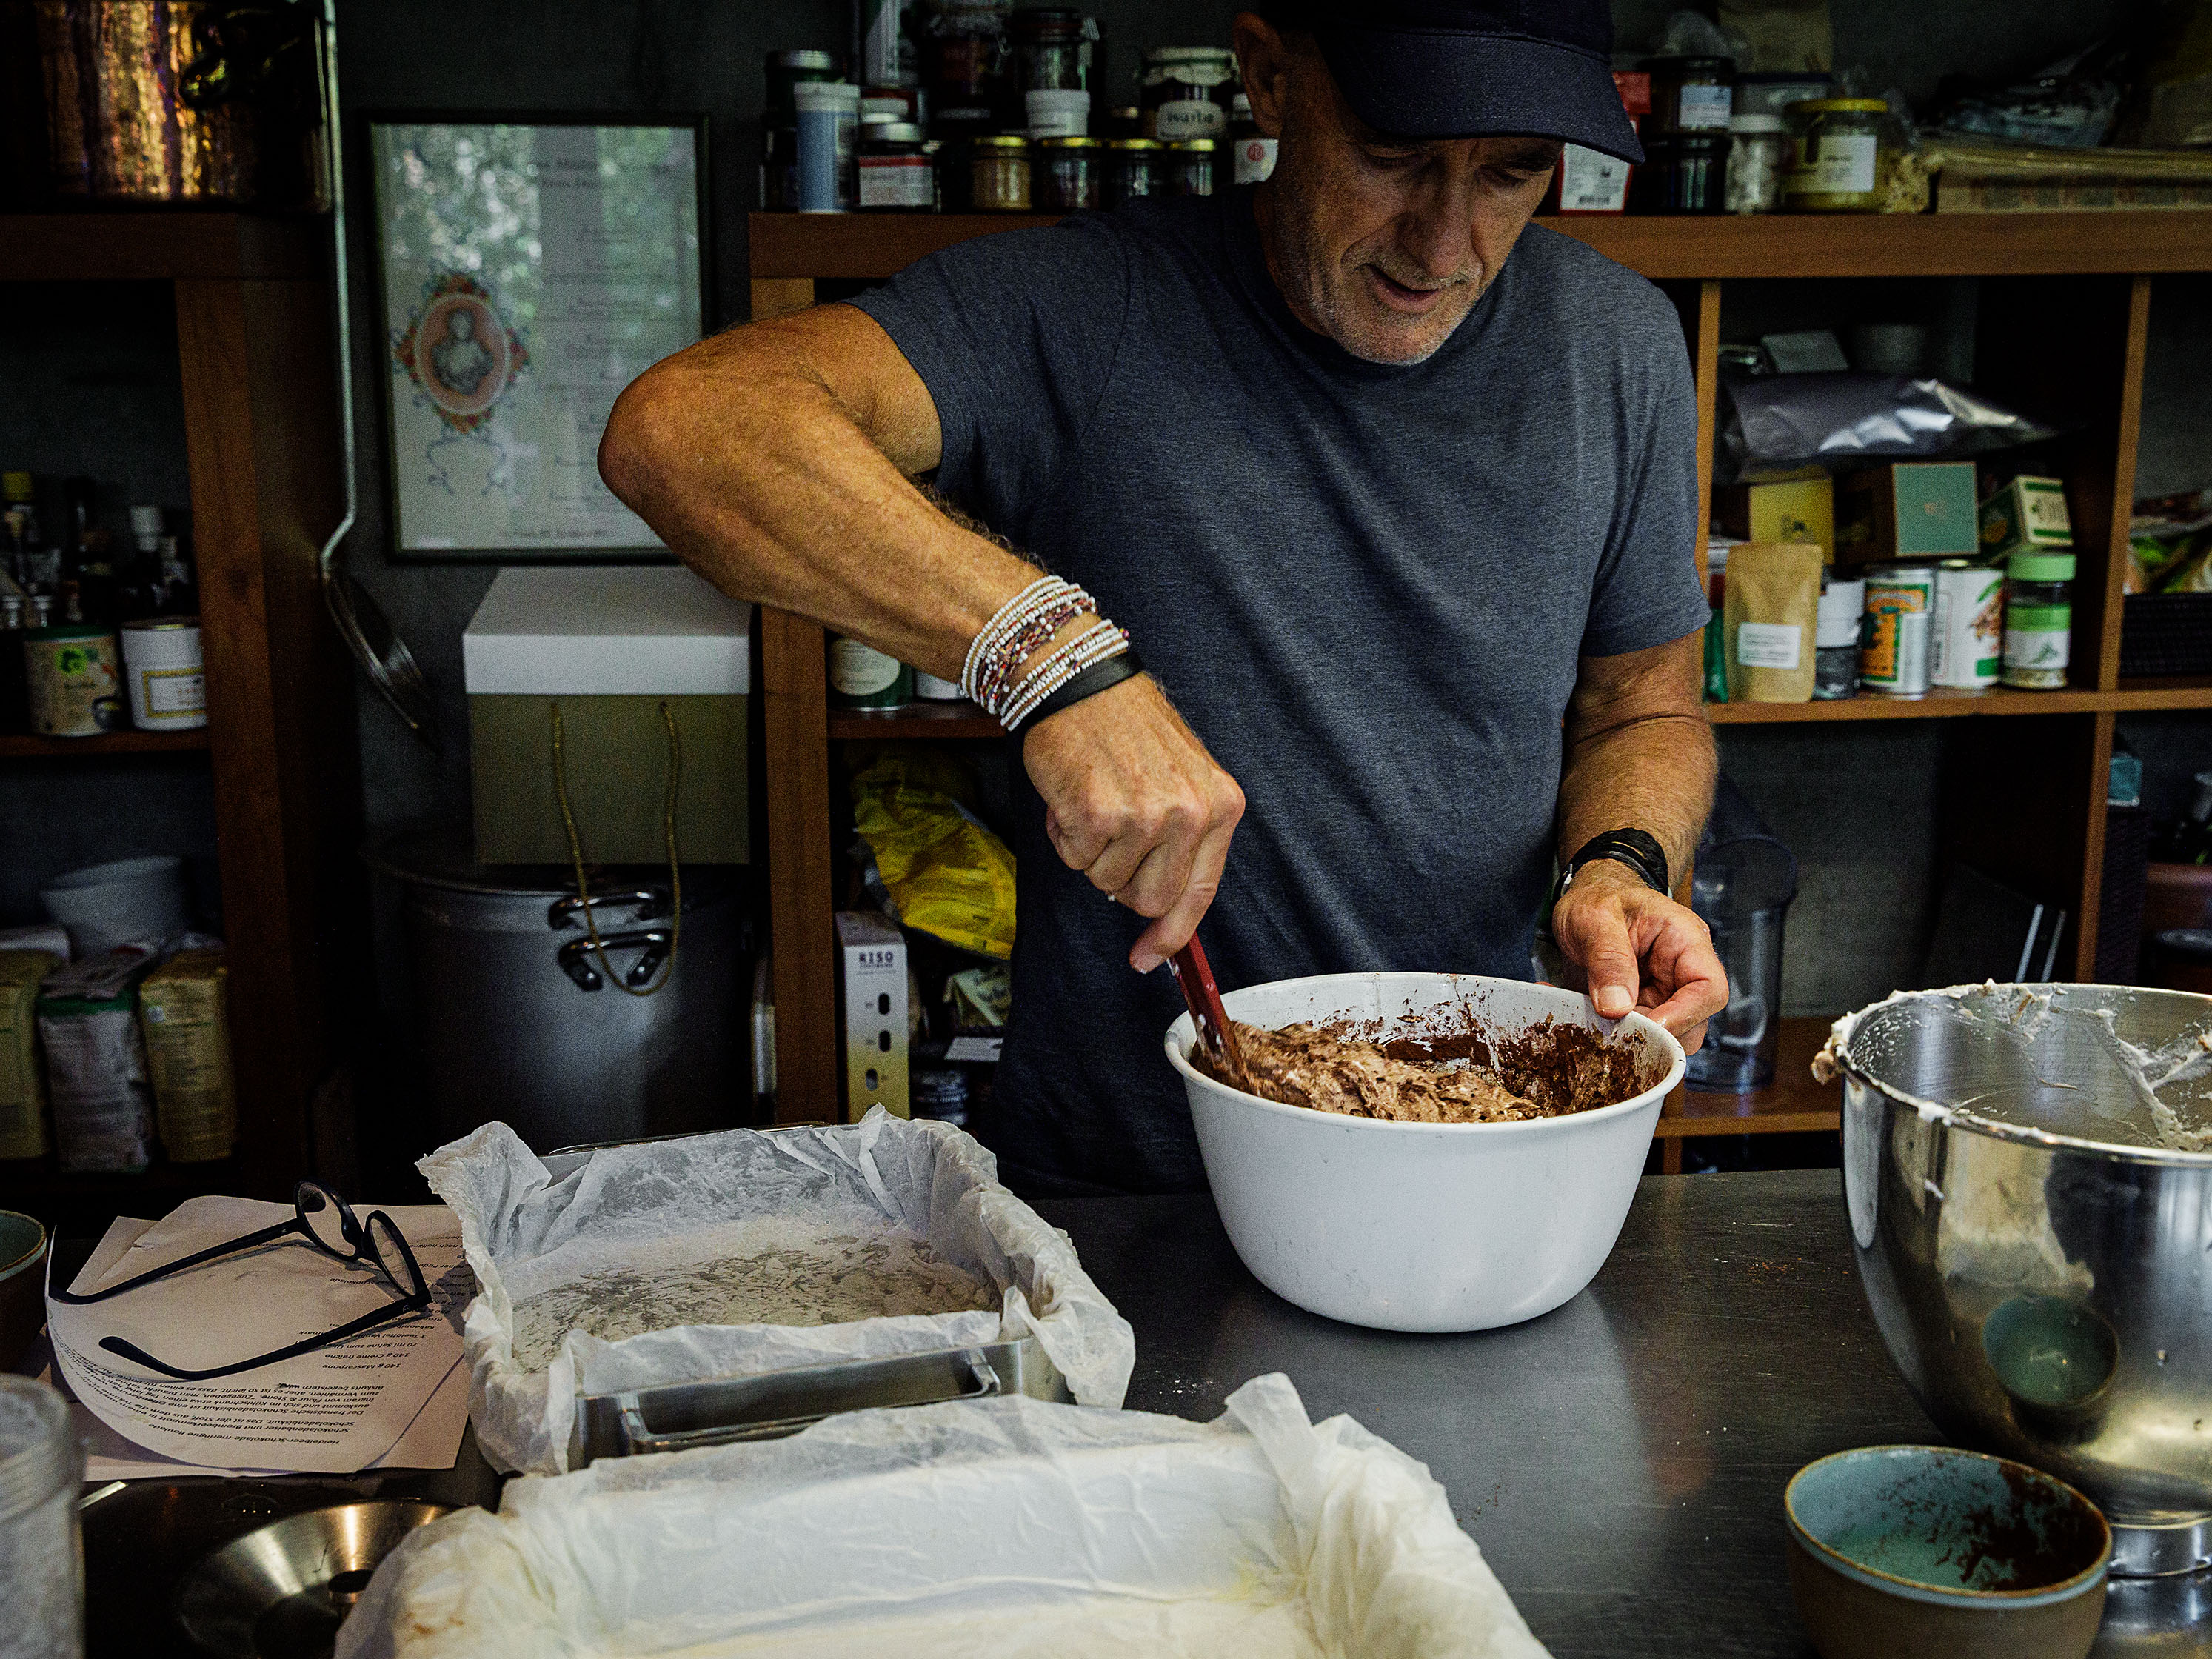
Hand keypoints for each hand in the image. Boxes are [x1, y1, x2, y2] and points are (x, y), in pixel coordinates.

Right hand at [1023, 675, 1244, 972]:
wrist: (1081, 681)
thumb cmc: (1127, 728)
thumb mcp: (1182, 777)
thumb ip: (1182, 838)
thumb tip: (1157, 912)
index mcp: (1220, 805)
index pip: (1201, 891)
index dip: (1173, 934)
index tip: (1149, 958)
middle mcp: (1189, 813)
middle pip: (1150, 899)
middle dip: (1122, 881)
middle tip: (1110, 839)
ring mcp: (1145, 816)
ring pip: (1106, 882)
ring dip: (1090, 852)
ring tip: (1093, 802)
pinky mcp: (1097, 814)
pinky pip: (1075, 858)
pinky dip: (1065, 835)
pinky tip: (1073, 796)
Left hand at [1550, 859, 1727, 1053]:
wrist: (1584, 902)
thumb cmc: (1599, 898)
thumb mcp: (1595, 919)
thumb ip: (1608, 959)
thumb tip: (1616, 1007)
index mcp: (1684, 942)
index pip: (1710, 989)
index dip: (1685, 1016)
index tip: (1647, 1025)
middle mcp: (1680, 973)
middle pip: (1692, 1024)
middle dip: (1653, 1035)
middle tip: (1609, 1029)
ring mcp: (1661, 995)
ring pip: (1663, 1037)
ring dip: (1627, 1040)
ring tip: (1588, 1021)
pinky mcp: (1638, 1009)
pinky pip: (1633, 1035)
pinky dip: (1605, 1035)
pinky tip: (1574, 1016)